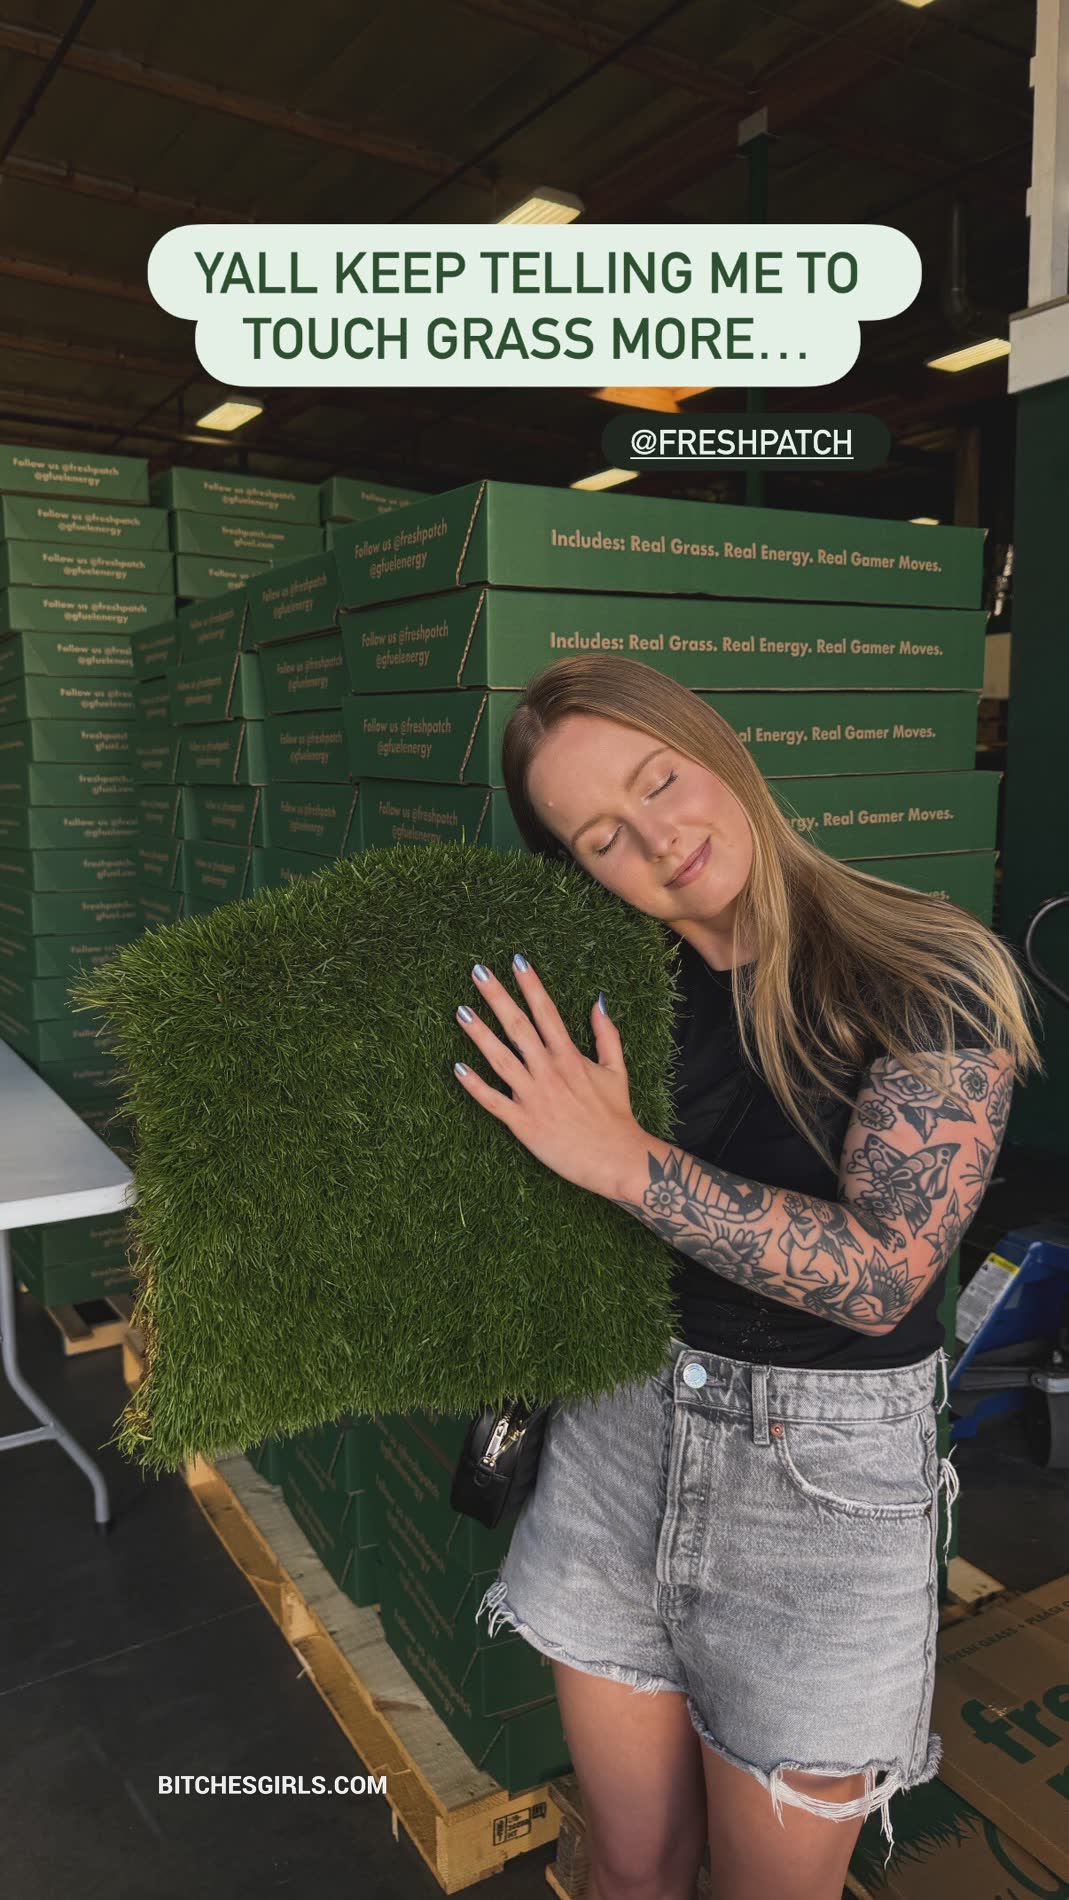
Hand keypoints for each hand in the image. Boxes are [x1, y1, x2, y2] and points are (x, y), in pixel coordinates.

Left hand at [451, 955, 649, 1199]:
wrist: (616, 1158)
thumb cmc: (616, 1115)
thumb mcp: (616, 1070)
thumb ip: (607, 1035)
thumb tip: (598, 1002)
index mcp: (570, 1057)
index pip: (546, 1012)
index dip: (531, 985)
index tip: (516, 961)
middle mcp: (549, 1072)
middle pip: (518, 1027)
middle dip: (497, 997)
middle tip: (478, 972)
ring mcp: (534, 1097)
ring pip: (501, 1059)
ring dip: (479, 1034)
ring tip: (461, 1011)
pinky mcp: (523, 1123)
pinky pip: (493, 1101)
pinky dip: (474, 1085)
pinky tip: (457, 1067)